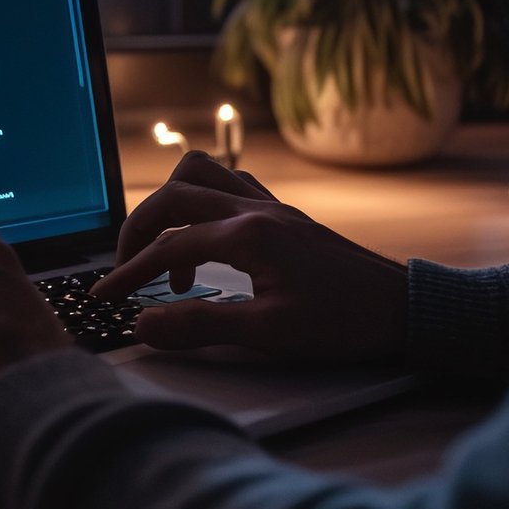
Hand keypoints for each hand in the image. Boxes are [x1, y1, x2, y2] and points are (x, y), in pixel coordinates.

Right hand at [89, 151, 408, 363]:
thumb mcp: (269, 334)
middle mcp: (255, 209)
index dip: (130, 273)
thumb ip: (201, 326)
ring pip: (201, 175)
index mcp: (249, 234)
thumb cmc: (344, 322)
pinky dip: (202, 203)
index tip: (105, 297)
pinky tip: (206, 242)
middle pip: (173, 196)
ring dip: (170, 206)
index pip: (169, 247)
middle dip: (138, 230)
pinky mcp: (283, 215)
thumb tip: (144, 324)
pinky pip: (230, 184)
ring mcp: (271, 207)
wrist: (403, 307)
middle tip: (126, 270)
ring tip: (166, 254)